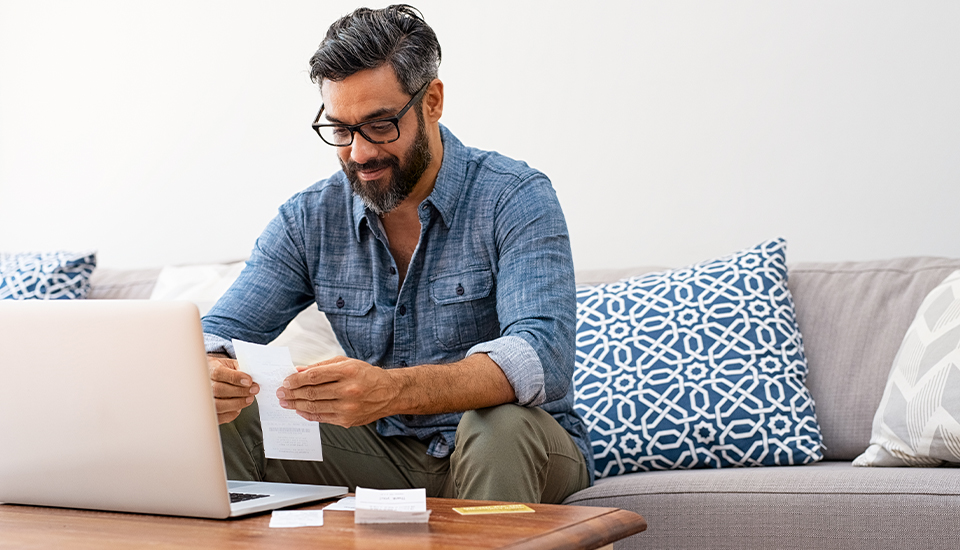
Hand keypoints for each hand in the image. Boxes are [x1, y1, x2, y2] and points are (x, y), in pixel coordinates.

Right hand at [207, 354, 258, 424]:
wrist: (211, 377)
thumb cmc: (223, 370)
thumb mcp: (231, 364)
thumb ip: (240, 369)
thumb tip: (252, 379)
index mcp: (210, 369)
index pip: (219, 373)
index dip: (235, 378)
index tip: (249, 381)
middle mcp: (204, 384)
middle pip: (218, 390)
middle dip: (239, 391)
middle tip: (254, 390)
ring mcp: (204, 399)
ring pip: (218, 405)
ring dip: (237, 403)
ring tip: (249, 399)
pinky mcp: (208, 412)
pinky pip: (219, 416)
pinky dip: (231, 413)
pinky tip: (238, 408)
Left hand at [276, 356, 398, 426]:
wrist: (389, 393)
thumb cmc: (367, 375)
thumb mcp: (347, 363)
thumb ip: (322, 366)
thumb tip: (299, 371)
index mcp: (348, 372)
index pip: (314, 376)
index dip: (296, 379)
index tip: (286, 381)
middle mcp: (348, 390)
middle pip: (311, 392)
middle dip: (291, 393)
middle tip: (281, 393)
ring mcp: (348, 407)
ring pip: (314, 407)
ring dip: (295, 404)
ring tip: (285, 402)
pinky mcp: (347, 420)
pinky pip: (321, 418)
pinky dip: (307, 414)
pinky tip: (300, 410)